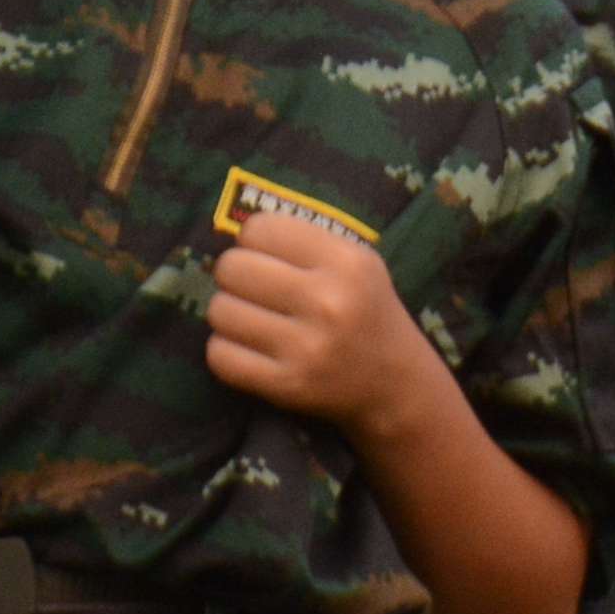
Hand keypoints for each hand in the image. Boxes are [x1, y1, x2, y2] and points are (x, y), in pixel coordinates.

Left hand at [207, 212, 451, 441]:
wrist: (396, 383)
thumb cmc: (366, 311)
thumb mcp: (357, 263)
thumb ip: (303, 242)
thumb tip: (234, 236)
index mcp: (348, 262)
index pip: (260, 228)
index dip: (256, 242)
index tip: (269, 258)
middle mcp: (328, 301)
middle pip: (231, 267)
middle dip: (237, 277)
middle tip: (256, 291)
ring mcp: (307, 347)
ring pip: (219, 311)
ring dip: (230, 315)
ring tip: (256, 321)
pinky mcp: (286, 385)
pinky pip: (218, 355)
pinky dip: (227, 351)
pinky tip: (252, 349)